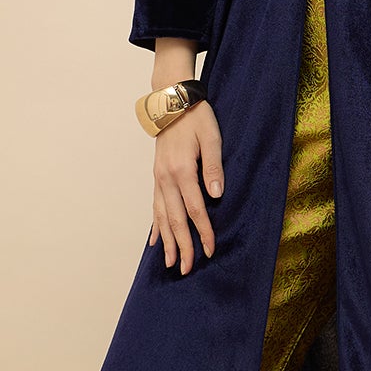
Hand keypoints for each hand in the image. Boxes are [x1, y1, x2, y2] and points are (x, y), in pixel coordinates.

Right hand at [146, 100, 222, 273]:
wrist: (171, 100)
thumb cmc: (195, 117)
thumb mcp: (211, 137)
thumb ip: (213, 166)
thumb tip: (216, 194)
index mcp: (181, 170)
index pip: (195, 209)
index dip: (203, 232)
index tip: (210, 251)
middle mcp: (166, 178)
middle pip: (175, 220)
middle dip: (182, 246)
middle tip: (187, 270)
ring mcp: (158, 179)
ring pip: (162, 217)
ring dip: (167, 242)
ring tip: (170, 263)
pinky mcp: (157, 177)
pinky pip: (155, 206)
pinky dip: (155, 226)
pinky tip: (155, 241)